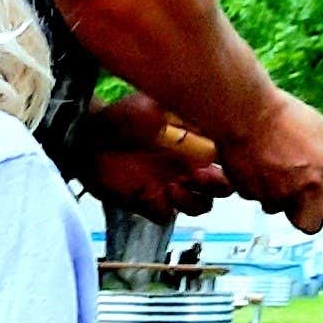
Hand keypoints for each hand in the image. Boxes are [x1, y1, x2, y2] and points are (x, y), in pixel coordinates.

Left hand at [86, 92, 222, 223]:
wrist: (87, 139)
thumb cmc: (121, 117)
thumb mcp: (153, 107)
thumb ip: (181, 115)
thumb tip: (205, 118)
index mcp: (196, 144)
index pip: (229, 159)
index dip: (235, 162)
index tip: (226, 158)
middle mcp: (187, 167)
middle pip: (222, 187)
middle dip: (220, 185)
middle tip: (201, 176)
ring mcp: (170, 187)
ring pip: (200, 205)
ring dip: (195, 199)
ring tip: (176, 186)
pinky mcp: (149, 203)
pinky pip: (167, 215)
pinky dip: (169, 208)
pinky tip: (161, 193)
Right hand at [219, 89, 322, 232]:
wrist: (248, 113)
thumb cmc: (281, 116)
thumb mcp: (318, 134)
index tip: (318, 201)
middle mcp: (306, 186)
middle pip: (310, 224)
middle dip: (304, 215)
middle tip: (297, 203)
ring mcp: (279, 193)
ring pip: (278, 210)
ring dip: (275, 198)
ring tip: (270, 173)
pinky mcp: (254, 194)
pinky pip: (257, 198)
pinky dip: (256, 188)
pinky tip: (256, 167)